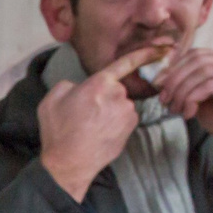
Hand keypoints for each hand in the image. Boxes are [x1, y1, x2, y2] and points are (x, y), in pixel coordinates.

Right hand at [37, 44, 164, 200]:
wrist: (69, 164)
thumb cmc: (58, 132)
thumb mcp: (51, 100)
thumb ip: (68, 85)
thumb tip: (78, 86)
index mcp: (98, 84)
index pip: (126, 63)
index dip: (145, 53)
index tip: (161, 48)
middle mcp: (118, 95)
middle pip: (116, 88)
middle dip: (104, 96)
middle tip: (84, 113)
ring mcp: (127, 113)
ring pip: (121, 104)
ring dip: (109, 111)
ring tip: (90, 126)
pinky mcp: (131, 128)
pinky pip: (125, 118)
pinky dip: (115, 123)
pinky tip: (100, 133)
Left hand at [154, 47, 212, 163]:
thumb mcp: (204, 101)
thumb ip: (189, 88)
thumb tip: (162, 83)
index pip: (196, 53)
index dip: (174, 68)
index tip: (160, 87)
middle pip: (197, 60)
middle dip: (175, 80)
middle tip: (164, 100)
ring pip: (203, 72)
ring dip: (183, 91)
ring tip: (176, 109)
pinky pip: (212, 85)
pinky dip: (194, 98)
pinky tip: (189, 113)